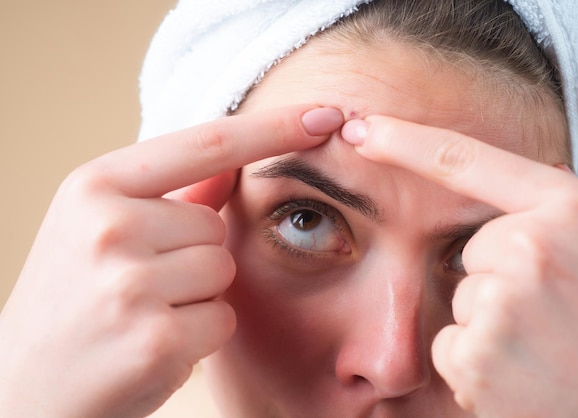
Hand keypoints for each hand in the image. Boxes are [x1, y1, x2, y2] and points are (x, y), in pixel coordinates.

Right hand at [0, 106, 342, 417]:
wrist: (23, 386)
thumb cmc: (70, 299)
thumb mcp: (99, 228)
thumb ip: (170, 193)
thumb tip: (233, 161)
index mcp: (96, 185)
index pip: (207, 143)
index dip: (274, 127)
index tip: (327, 114)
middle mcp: (111, 226)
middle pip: (217, 225)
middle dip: (193, 255)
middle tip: (138, 285)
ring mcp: (131, 284)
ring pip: (223, 271)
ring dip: (196, 297)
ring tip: (141, 313)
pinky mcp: (158, 339)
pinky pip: (222, 319)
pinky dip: (198, 336)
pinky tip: (150, 345)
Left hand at [341, 116, 577, 417]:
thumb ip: (540, 206)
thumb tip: (483, 170)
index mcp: (563, 205)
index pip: (463, 159)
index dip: (404, 140)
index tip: (359, 128)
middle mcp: (534, 244)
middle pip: (467, 249)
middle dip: (497, 280)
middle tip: (551, 311)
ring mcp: (505, 301)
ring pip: (459, 299)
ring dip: (488, 324)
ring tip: (542, 344)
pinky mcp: (478, 355)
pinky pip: (449, 344)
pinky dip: (476, 361)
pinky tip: (520, 373)